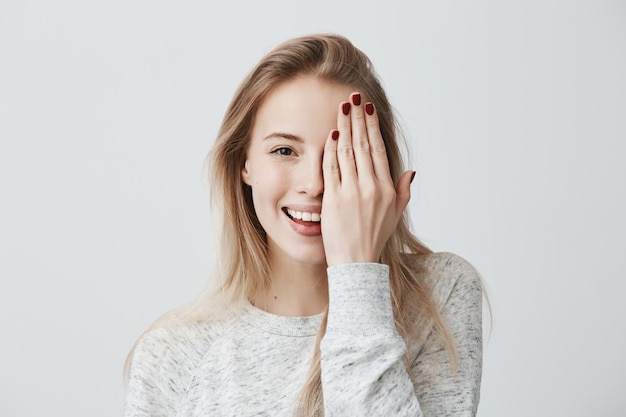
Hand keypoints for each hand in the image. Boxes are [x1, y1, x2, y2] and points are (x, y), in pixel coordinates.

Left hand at [321, 92, 413, 266]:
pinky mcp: (333, 199)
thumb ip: (404, 191)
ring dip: (344, 127)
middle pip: (363, 145)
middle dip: (357, 119)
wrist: (356, 263)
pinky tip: (331, 135)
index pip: (378, 149)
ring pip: (347, 152)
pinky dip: (331, 150)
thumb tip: (411, 171)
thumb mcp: (395, 215)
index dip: (372, 126)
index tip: (368, 109)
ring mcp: (351, 193)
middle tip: (353, 98)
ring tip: (342, 109)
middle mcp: (371, 187)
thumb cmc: (374, 239)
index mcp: (386, 188)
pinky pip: (331, 169)